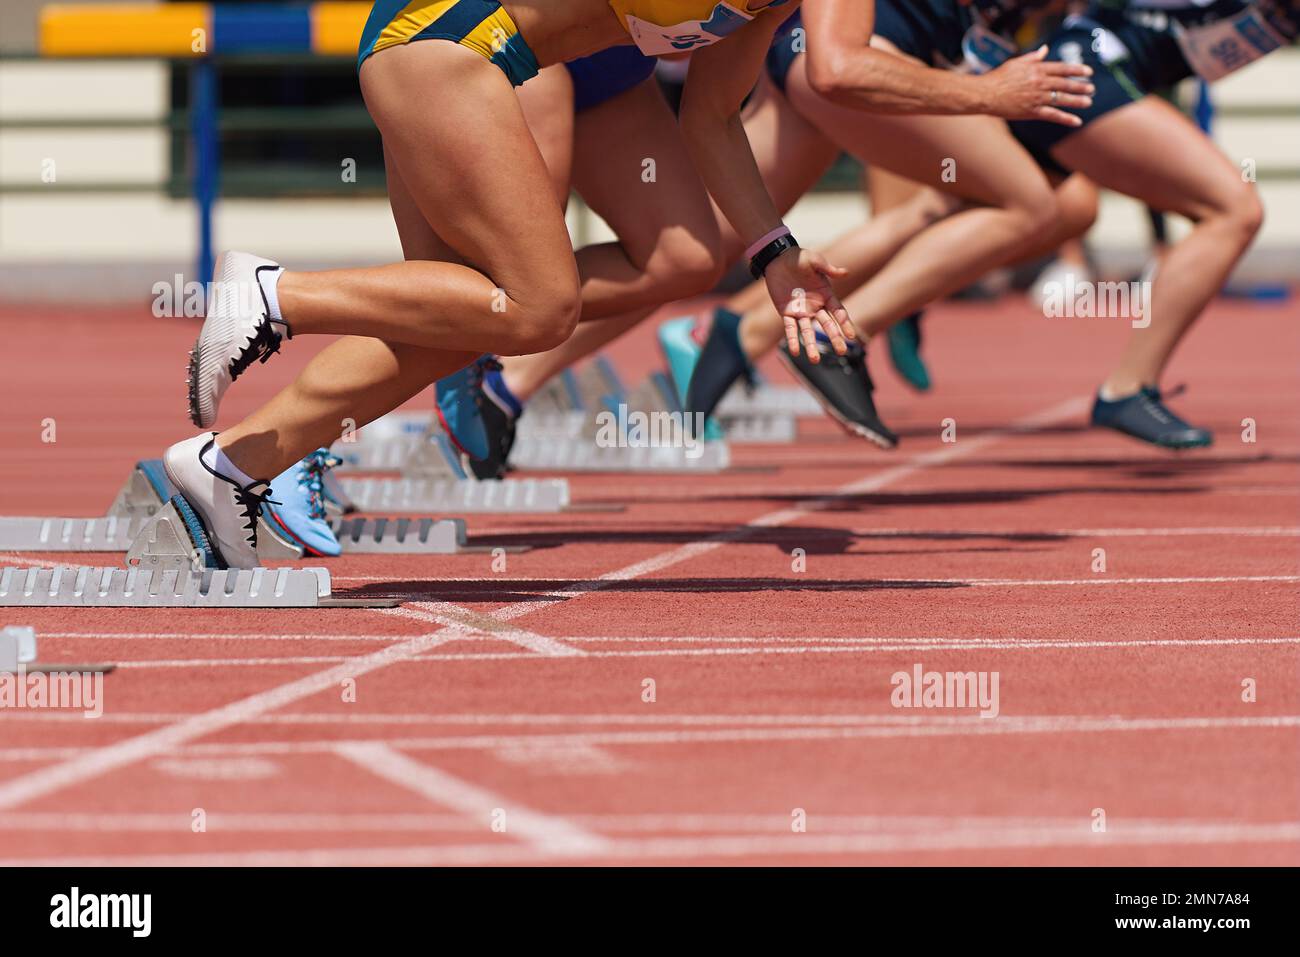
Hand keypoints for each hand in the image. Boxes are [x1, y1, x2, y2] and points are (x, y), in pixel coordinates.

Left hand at [763, 247, 854, 362]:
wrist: (779, 259)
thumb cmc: (800, 257)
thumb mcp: (815, 260)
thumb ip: (828, 269)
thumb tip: (845, 272)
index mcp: (826, 295)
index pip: (838, 312)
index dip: (845, 323)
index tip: (851, 336)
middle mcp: (815, 306)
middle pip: (827, 325)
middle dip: (834, 338)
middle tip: (842, 352)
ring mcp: (801, 311)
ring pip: (808, 331)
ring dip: (811, 345)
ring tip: (815, 360)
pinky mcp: (787, 312)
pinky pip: (790, 329)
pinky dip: (792, 340)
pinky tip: (795, 352)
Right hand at [978, 46, 1094, 126]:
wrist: (985, 94)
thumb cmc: (998, 77)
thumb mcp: (1017, 63)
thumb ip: (1034, 57)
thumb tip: (1045, 49)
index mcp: (1037, 69)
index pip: (1063, 68)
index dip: (1077, 70)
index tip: (1088, 72)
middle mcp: (1040, 82)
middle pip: (1065, 84)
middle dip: (1081, 86)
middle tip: (1092, 89)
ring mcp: (1037, 98)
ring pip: (1062, 99)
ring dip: (1078, 101)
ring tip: (1088, 102)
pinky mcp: (1032, 112)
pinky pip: (1053, 115)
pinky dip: (1066, 118)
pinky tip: (1077, 121)